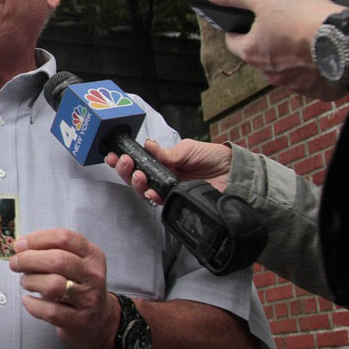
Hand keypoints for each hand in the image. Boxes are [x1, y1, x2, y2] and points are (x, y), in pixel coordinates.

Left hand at [9, 229, 116, 348]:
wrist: (98, 321)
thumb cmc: (78, 286)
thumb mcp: (75, 263)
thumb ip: (52, 251)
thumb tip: (20, 246)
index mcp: (92, 255)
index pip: (65, 238)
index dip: (38, 239)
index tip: (20, 244)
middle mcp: (93, 275)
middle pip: (58, 260)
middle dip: (29, 259)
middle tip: (15, 263)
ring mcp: (87, 299)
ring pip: (53, 285)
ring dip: (31, 281)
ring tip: (25, 282)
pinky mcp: (78, 321)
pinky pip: (50, 310)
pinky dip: (33, 305)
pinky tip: (28, 301)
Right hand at [105, 139, 232, 204]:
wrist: (233, 173)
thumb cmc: (212, 157)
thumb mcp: (188, 148)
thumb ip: (168, 152)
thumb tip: (148, 146)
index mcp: (162, 160)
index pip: (138, 160)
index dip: (124, 158)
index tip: (115, 154)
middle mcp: (162, 175)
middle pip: (136, 175)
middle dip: (125, 170)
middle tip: (124, 162)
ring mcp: (168, 189)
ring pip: (144, 189)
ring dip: (136, 182)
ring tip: (138, 176)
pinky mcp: (176, 201)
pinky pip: (159, 201)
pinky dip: (152, 196)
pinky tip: (150, 191)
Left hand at [204, 0, 345, 100]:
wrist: (348, 40)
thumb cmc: (303, 16)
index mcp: (251, 52)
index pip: (233, 40)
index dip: (238, 27)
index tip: (247, 18)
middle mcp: (269, 74)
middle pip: (260, 55)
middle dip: (267, 40)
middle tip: (283, 22)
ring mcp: (294, 85)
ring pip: (285, 68)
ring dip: (290, 55)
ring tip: (305, 35)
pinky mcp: (318, 90)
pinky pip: (311, 78)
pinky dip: (313, 67)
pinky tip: (323, 52)